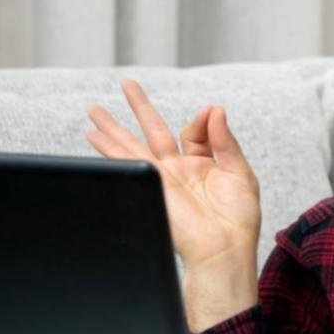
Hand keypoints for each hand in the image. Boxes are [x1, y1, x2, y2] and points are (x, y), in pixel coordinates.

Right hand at [87, 80, 262, 326]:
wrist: (223, 249)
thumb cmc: (238, 219)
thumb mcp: (239, 171)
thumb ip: (224, 140)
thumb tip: (214, 108)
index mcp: (203, 163)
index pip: (193, 131)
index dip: (201, 119)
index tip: (208, 114)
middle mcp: (179, 169)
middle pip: (153, 130)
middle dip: (139, 108)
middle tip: (126, 84)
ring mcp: (162, 178)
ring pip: (132, 145)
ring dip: (112, 127)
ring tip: (93, 110)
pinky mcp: (151, 187)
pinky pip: (127, 163)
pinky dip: (109, 150)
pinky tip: (94, 137)